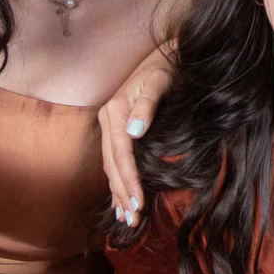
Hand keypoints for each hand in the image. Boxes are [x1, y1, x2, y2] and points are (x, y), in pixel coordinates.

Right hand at [98, 48, 174, 227]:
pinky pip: (113, 160)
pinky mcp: (116, 127)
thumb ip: (146, 106)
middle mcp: (107, 119)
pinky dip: (117, 180)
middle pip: (111, 163)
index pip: (121, 154)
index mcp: (114, 111)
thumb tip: (135, 132)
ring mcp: (109, 124)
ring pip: (110, 165)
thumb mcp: (159, 82)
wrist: (166, 53)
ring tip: (126, 218)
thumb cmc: (166, 67)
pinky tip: (119, 199)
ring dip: (117, 192)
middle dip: (121, 192)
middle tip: (132, 219)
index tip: (138, 202)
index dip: (129, 179)